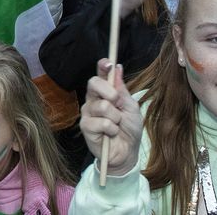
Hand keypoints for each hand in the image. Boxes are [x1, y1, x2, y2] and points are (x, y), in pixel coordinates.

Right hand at [79, 60, 142, 177]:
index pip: (100, 74)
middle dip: (109, 92)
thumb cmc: (129, 129)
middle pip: (93, 83)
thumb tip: (117, 67)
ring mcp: (88, 112)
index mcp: (105, 92)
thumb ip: (122, 89)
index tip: (108, 63)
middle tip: (118, 103)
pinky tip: (111, 134)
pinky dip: (111, 129)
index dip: (102, 66)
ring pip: (102, 106)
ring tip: (117, 125)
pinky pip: (101, 122)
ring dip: (115, 117)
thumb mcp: (131, 107)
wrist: (127, 152)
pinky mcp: (85, 127)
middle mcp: (93, 99)